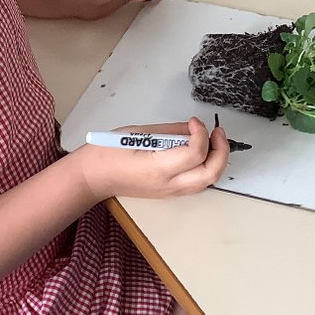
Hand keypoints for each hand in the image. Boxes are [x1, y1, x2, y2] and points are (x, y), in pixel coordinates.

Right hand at [75, 118, 228, 200]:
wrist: (92, 177)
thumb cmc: (108, 153)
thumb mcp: (140, 132)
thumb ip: (170, 131)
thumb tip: (191, 128)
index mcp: (158, 168)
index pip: (195, 153)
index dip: (201, 133)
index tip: (195, 122)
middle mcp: (167, 184)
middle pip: (210, 174)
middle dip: (221, 151)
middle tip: (217, 132)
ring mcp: (169, 192)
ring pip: (207, 182)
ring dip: (216, 161)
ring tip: (212, 141)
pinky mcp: (167, 193)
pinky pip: (196, 183)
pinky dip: (205, 168)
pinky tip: (200, 153)